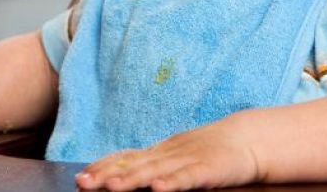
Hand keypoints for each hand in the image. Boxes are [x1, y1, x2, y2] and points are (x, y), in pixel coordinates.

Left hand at [75, 115, 261, 191]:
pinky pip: (187, 178)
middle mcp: (168, 154)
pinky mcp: (207, 170)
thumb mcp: (175, 158)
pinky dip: (172, 183)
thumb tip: (118, 176)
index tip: (80, 177)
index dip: (102, 166)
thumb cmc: (208, 153)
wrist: (246, 140)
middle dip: (106, 175)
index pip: (125, 157)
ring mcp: (187, 160)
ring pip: (155, 171)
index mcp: (159, 152)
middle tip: (82, 183)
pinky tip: (158, 189)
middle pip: (133, 165)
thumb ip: (151, 165)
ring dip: (132, 179)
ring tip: (111, 187)